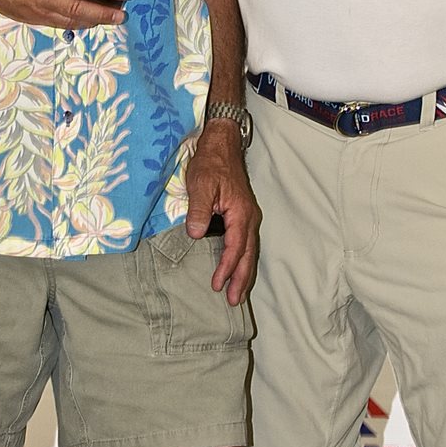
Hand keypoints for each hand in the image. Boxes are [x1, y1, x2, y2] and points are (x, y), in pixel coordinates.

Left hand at [184, 123, 260, 303]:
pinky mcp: (243, 214)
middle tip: (233, 301)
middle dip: (241, 279)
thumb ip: (198, 210)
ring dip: (243, 272)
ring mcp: (248, 216)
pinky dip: (242, 259)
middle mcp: (249, 217)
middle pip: (248, 255)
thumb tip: (196, 234)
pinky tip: (236, 268)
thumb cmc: (211, 163)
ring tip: (237, 293)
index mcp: (241, 213)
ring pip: (249, 250)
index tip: (216, 285)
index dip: (226, 268)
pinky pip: (246, 243)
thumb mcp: (200, 184)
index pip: (235, 248)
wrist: (222, 145)